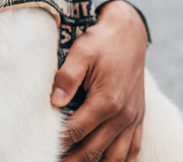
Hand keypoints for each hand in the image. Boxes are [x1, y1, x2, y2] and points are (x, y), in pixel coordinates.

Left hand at [52, 0, 147, 161]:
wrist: (129, 33)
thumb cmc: (101, 41)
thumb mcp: (81, 52)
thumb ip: (67, 77)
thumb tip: (54, 101)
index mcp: (107, 100)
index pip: (78, 131)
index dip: (60, 142)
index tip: (43, 147)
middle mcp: (124, 115)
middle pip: (96, 149)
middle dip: (74, 160)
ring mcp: (134, 118)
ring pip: (117, 155)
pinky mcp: (139, 117)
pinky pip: (133, 148)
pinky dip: (121, 161)